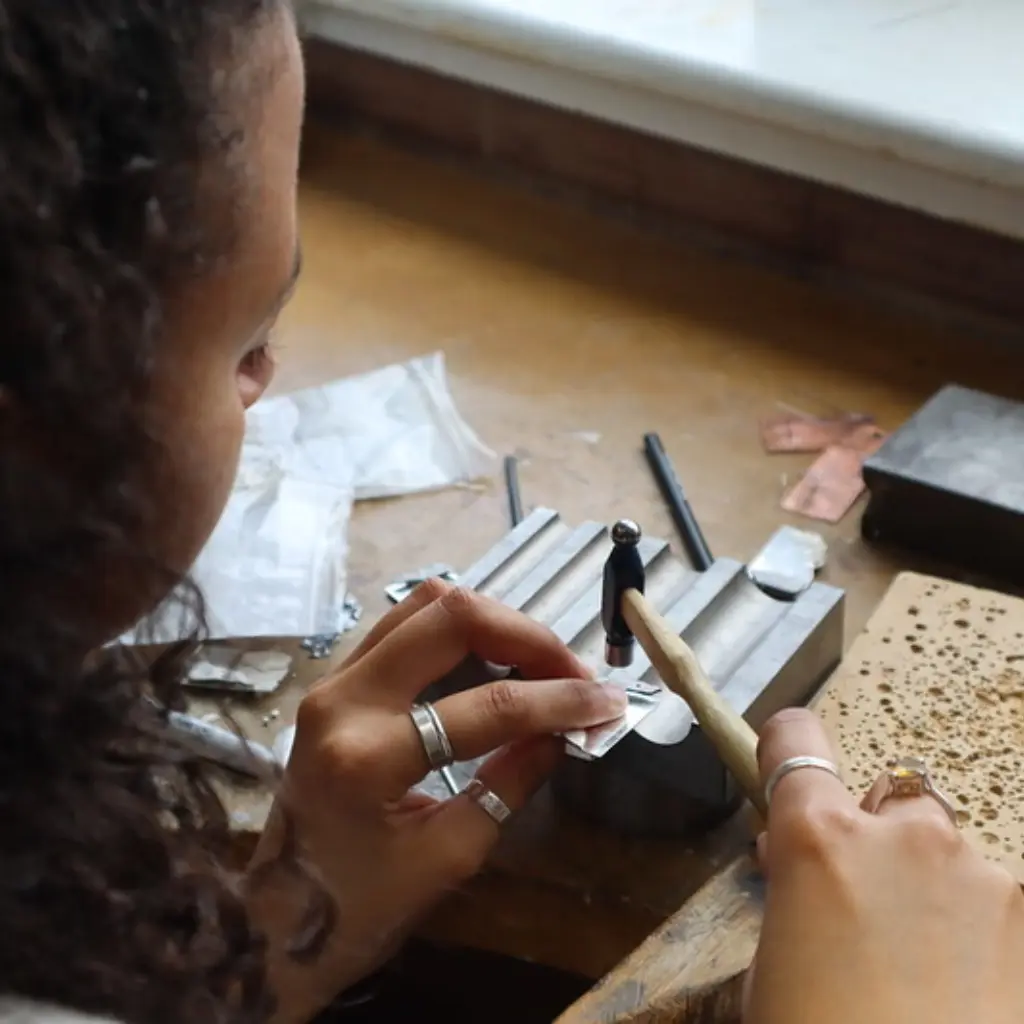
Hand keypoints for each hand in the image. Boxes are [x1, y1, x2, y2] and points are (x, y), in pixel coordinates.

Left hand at [246, 580, 626, 1021]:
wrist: (275, 919)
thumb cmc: (361, 907)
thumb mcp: (449, 857)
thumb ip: (510, 782)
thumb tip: (566, 730)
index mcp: (367, 755)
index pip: (485, 705)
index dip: (557, 700)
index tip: (607, 703)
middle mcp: (342, 697)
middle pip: (449, 616)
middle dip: (526, 635)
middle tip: (573, 672)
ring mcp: (333, 680)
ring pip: (425, 605)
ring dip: (494, 623)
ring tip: (540, 664)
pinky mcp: (338, 680)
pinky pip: (406, 626)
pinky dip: (460, 632)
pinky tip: (495, 662)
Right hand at [744, 708, 1023, 1023]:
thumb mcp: (772, 968)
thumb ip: (793, 892)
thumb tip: (803, 868)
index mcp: (818, 840)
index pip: (795, 739)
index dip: (787, 749)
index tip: (789, 765)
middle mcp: (902, 836)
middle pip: (887, 797)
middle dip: (875, 837)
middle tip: (864, 905)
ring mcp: (980, 875)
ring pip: (947, 853)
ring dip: (933, 889)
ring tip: (925, 969)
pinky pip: (993, 903)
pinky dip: (979, 933)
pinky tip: (967, 992)